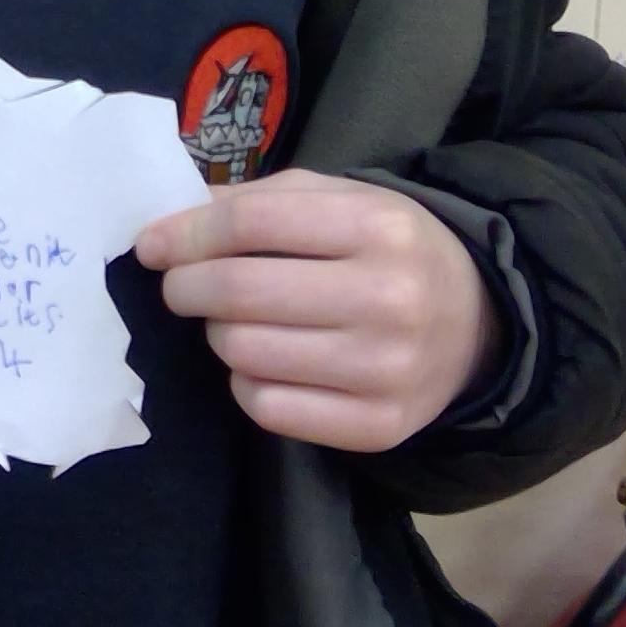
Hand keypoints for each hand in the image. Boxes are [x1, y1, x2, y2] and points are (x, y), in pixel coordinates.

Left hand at [135, 170, 502, 451]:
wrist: (473, 323)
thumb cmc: (385, 250)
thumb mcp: (338, 200)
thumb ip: (254, 202)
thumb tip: (167, 225)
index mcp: (378, 227)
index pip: (250, 224)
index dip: (185, 234)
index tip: (151, 245)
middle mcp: (388, 298)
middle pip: (238, 292)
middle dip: (187, 287)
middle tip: (182, 286)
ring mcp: (386, 369)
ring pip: (244, 352)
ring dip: (220, 333)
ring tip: (238, 321)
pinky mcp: (378, 426)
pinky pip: (266, 408)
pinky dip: (247, 384)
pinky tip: (267, 363)